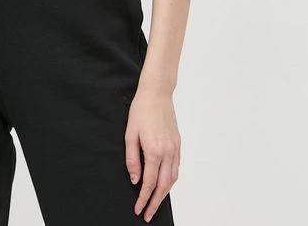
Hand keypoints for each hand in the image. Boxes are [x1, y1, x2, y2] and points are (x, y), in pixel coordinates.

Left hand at [124, 86, 179, 221]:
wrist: (157, 93)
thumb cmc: (141, 110)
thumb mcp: (130, 134)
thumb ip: (132, 159)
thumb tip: (136, 179)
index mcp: (154, 151)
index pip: (149, 183)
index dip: (143, 199)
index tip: (138, 209)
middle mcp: (168, 152)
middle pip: (163, 186)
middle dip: (155, 202)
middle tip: (147, 214)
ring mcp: (175, 148)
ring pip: (172, 179)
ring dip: (164, 193)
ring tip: (155, 202)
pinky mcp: (178, 144)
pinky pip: (177, 168)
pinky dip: (171, 180)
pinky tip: (164, 183)